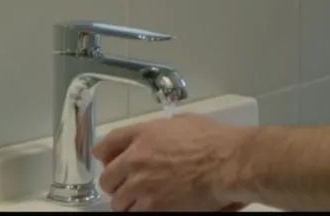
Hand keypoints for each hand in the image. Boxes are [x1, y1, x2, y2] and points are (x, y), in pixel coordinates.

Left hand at [92, 114, 248, 211]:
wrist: (226, 163)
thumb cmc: (213, 141)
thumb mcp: (184, 122)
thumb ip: (163, 128)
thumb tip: (161, 132)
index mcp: (143, 134)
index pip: (107, 144)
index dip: (103, 154)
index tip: (104, 159)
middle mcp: (136, 159)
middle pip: (107, 177)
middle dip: (114, 183)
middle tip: (124, 186)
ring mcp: (142, 185)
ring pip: (118, 201)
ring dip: (127, 201)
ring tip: (139, 201)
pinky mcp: (153, 206)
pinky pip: (133, 214)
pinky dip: (139, 212)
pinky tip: (150, 208)